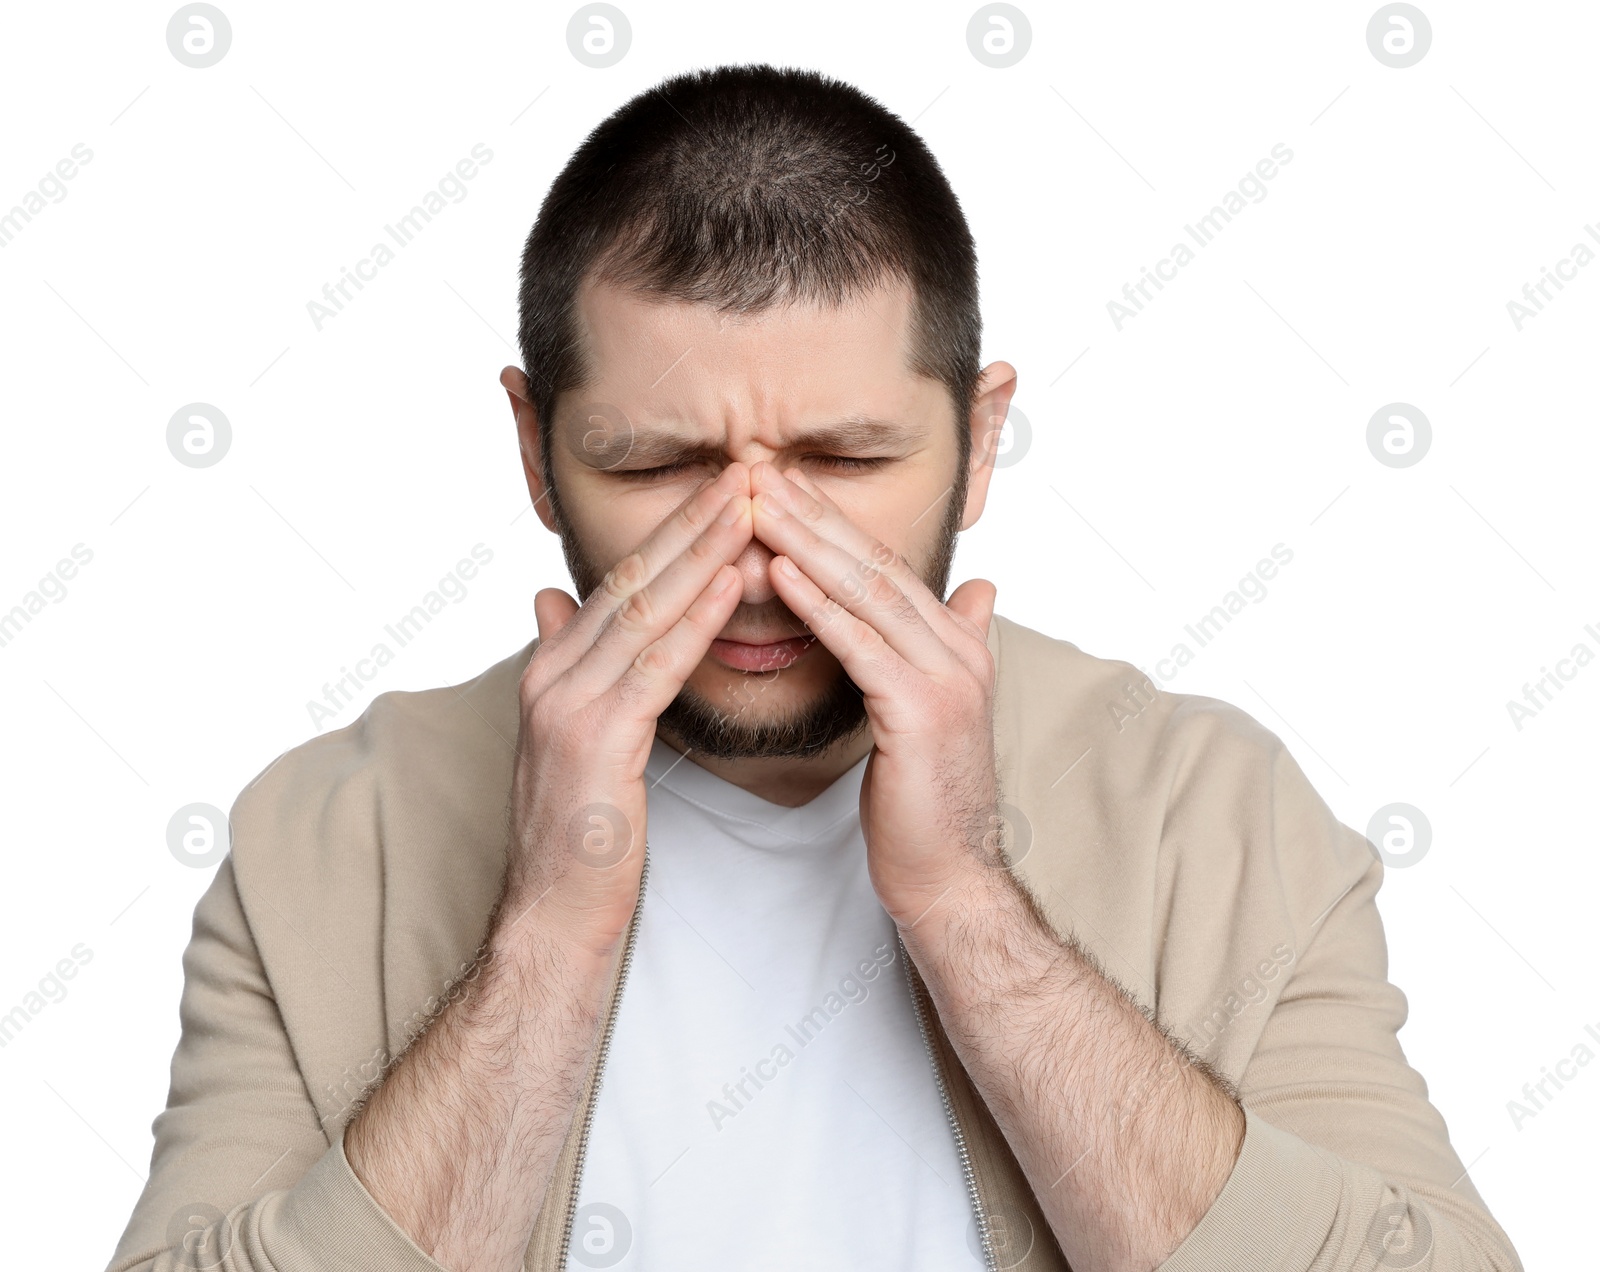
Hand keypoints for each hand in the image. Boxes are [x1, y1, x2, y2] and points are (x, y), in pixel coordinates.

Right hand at [503, 462, 754, 956]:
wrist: (553, 913)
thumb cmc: (583, 832)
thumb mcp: (574, 737)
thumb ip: (571, 665)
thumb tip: (551, 603)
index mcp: (554, 668)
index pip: (624, 583)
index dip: (675, 532)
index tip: (726, 490)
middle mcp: (553, 674)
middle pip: (634, 580)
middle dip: (693, 523)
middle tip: (747, 470)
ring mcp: (567, 704)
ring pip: (645, 610)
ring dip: (702, 554)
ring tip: (750, 506)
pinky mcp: (593, 741)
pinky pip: (655, 666)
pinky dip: (696, 619)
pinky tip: (731, 584)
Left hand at [748, 460, 1001, 928]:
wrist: (949, 876)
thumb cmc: (924, 801)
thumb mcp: (933, 709)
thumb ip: (949, 642)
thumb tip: (978, 589)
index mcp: (957, 642)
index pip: (884, 563)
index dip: (831, 519)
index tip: (779, 483)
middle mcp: (960, 648)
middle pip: (874, 563)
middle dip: (813, 512)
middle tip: (759, 469)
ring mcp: (947, 677)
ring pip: (865, 592)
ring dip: (807, 542)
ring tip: (757, 503)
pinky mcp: (922, 710)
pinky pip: (859, 644)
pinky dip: (817, 604)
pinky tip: (781, 572)